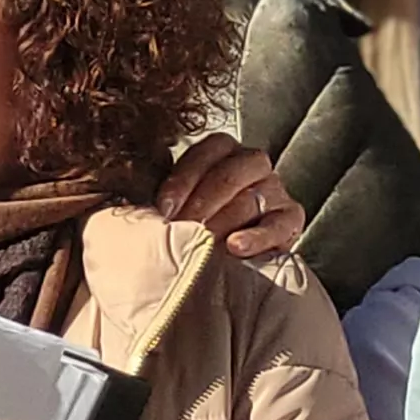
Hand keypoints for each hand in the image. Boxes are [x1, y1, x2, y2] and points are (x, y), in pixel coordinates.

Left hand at [158, 133, 305, 260]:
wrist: (222, 269)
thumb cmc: (192, 229)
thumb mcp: (174, 207)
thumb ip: (161, 196)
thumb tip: (128, 185)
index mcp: (223, 152)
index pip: (207, 150)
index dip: (184, 178)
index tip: (163, 210)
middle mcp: (253, 165)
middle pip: (233, 170)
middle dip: (204, 200)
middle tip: (183, 227)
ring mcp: (275, 190)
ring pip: (254, 197)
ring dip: (225, 220)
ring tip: (204, 243)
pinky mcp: (291, 219)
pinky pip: (280, 223)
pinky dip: (257, 236)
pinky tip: (235, 247)